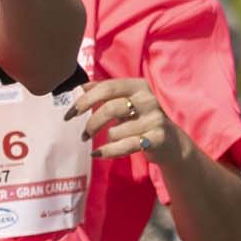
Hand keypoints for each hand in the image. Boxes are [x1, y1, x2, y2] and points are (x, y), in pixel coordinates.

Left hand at [69, 76, 189, 172]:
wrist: (170, 142)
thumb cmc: (141, 119)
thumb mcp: (126, 101)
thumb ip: (105, 92)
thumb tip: (81, 86)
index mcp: (138, 86)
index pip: (107, 88)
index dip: (85, 100)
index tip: (70, 114)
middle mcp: (148, 100)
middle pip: (110, 108)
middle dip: (92, 124)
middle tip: (84, 135)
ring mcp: (154, 119)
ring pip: (116, 131)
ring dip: (108, 139)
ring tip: (111, 141)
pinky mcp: (157, 139)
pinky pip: (126, 146)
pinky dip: (109, 151)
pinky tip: (98, 154)